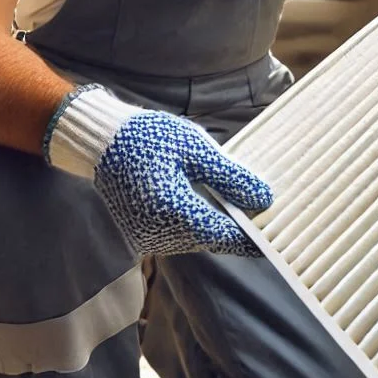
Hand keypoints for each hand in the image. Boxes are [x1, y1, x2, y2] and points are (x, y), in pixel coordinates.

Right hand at [45, 85, 272, 255]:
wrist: (101, 142)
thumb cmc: (148, 138)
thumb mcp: (195, 149)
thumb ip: (231, 177)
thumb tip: (265, 199)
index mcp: (173, 212)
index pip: (225, 235)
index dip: (253, 234)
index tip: (275, 228)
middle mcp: (159, 234)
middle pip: (212, 239)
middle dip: (238, 227)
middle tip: (262, 209)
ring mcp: (148, 239)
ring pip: (197, 239)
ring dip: (219, 225)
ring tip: (242, 202)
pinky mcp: (143, 235)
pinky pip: (180, 235)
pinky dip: (199, 222)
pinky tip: (212, 203)